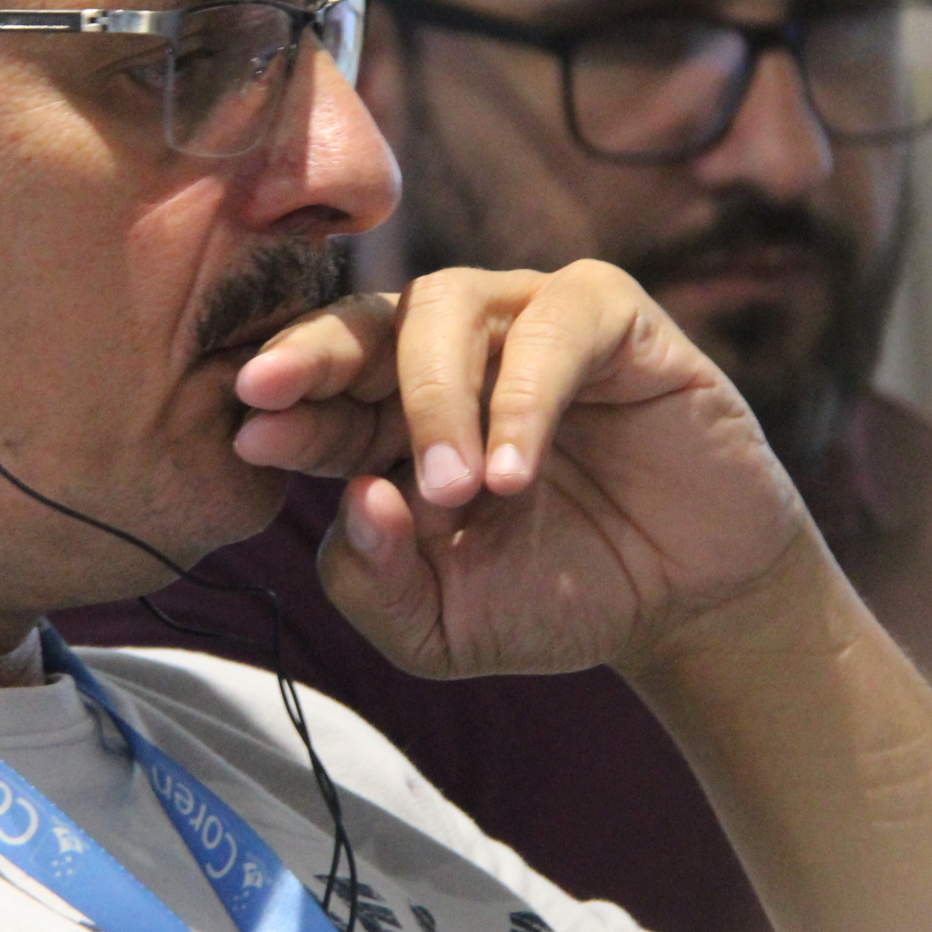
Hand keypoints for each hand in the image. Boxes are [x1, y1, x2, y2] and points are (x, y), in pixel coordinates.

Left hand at [229, 263, 820, 678]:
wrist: (685, 605)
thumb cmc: (554, 596)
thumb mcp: (440, 626)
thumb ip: (375, 583)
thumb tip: (351, 503)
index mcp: (391, 414)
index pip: (320, 388)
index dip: (284, 403)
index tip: (245, 432)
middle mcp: (454, 352)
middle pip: (368, 320)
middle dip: (314, 357)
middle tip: (274, 405)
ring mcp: (530, 323)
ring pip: (450, 305)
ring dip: (433, 395)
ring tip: (450, 488)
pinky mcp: (613, 318)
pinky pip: (557, 323)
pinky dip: (526, 396)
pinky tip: (514, 473)